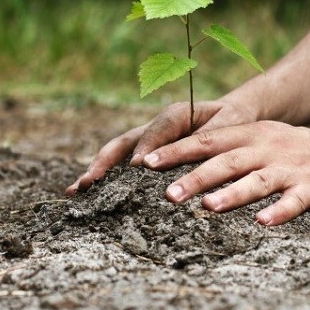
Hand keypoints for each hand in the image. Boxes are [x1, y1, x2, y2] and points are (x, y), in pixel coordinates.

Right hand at [65, 98, 257, 195]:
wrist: (234, 115)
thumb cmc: (234, 121)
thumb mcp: (229, 125)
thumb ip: (208, 138)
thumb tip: (187, 157)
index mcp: (176, 115)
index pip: (156, 131)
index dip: (145, 148)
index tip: (136, 168)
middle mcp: (155, 127)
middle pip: (123, 143)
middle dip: (104, 162)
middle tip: (88, 183)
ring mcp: (148, 141)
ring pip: (117, 154)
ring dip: (96, 171)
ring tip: (75, 191)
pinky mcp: (147, 153)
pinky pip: (123, 164)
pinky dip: (105, 178)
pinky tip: (88, 194)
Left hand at [143, 121, 309, 225]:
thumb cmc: (295, 150)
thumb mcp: (261, 139)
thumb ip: (226, 147)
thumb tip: (180, 163)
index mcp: (250, 135)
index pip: (207, 140)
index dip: (176, 150)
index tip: (146, 162)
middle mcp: (267, 148)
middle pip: (226, 161)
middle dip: (196, 177)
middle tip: (167, 194)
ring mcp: (290, 168)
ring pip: (257, 180)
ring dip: (232, 194)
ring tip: (208, 208)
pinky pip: (294, 201)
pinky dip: (279, 212)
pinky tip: (262, 223)